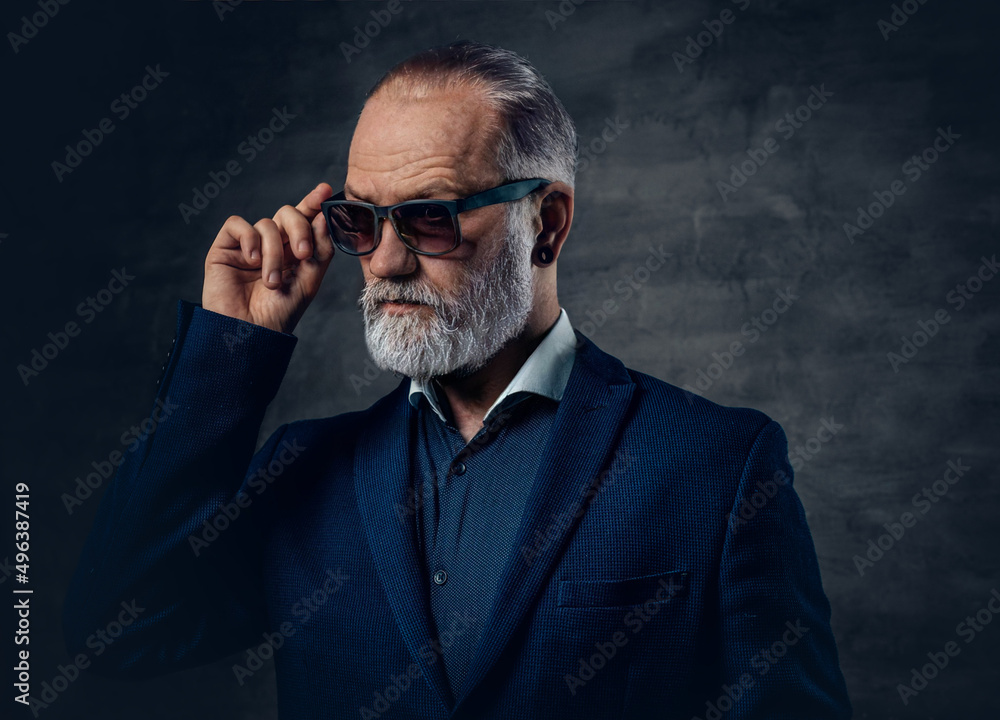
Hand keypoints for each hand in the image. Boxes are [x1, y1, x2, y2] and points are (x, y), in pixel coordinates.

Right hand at [202, 182, 335, 333]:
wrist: (250, 333)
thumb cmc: (280, 313)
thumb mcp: (309, 281)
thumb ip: (320, 250)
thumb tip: (324, 217)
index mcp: (294, 250)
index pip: (305, 219)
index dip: (314, 202)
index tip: (325, 191)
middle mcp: (272, 244)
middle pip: (288, 214)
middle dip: (299, 229)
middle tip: (302, 254)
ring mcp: (248, 245)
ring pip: (266, 224)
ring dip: (273, 253)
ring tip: (272, 282)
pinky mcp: (225, 248)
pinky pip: (238, 225)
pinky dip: (249, 240)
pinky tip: (251, 261)